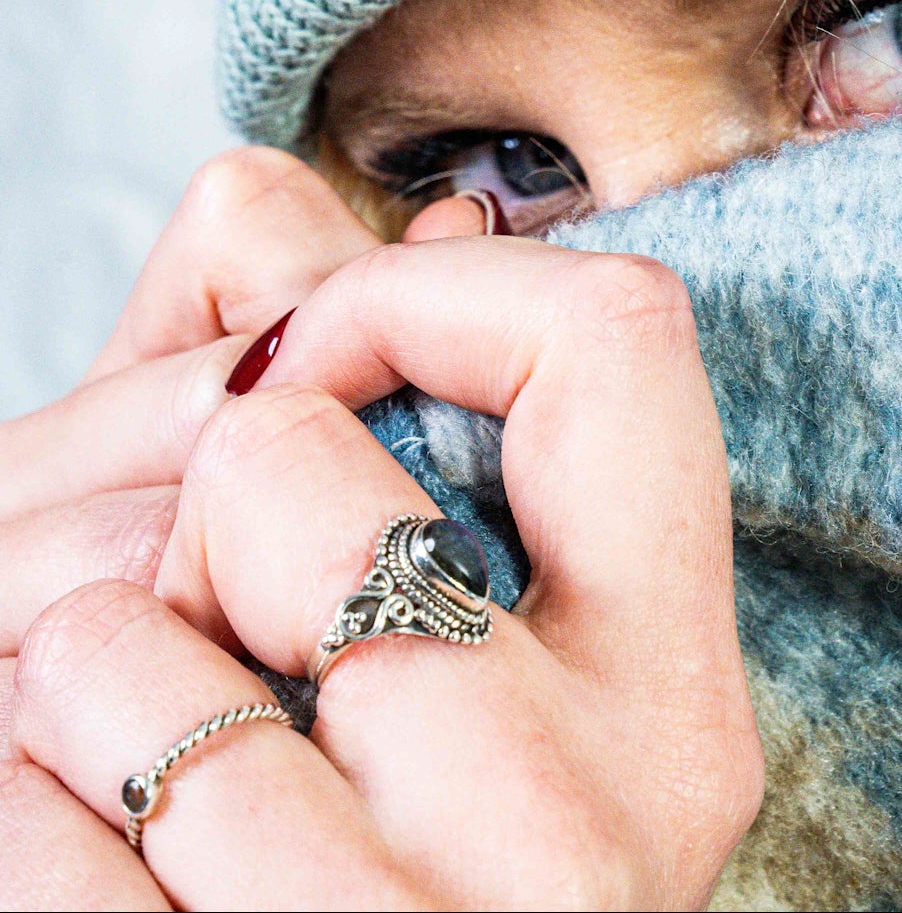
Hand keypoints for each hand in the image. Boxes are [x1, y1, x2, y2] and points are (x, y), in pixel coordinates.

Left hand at [4, 235, 762, 908]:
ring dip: (69, 669)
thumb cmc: (321, 850)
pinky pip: (27, 819)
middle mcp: (588, 841)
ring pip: (117, 644)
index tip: (309, 366)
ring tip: (128, 748)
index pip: (616, 337)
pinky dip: (13, 790)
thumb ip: (360, 405)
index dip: (416, 292)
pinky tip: (76, 842)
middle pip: (289, 462)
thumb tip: (384, 221)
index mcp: (668, 706)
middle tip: (214, 616)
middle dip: (195, 503)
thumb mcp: (387, 630)